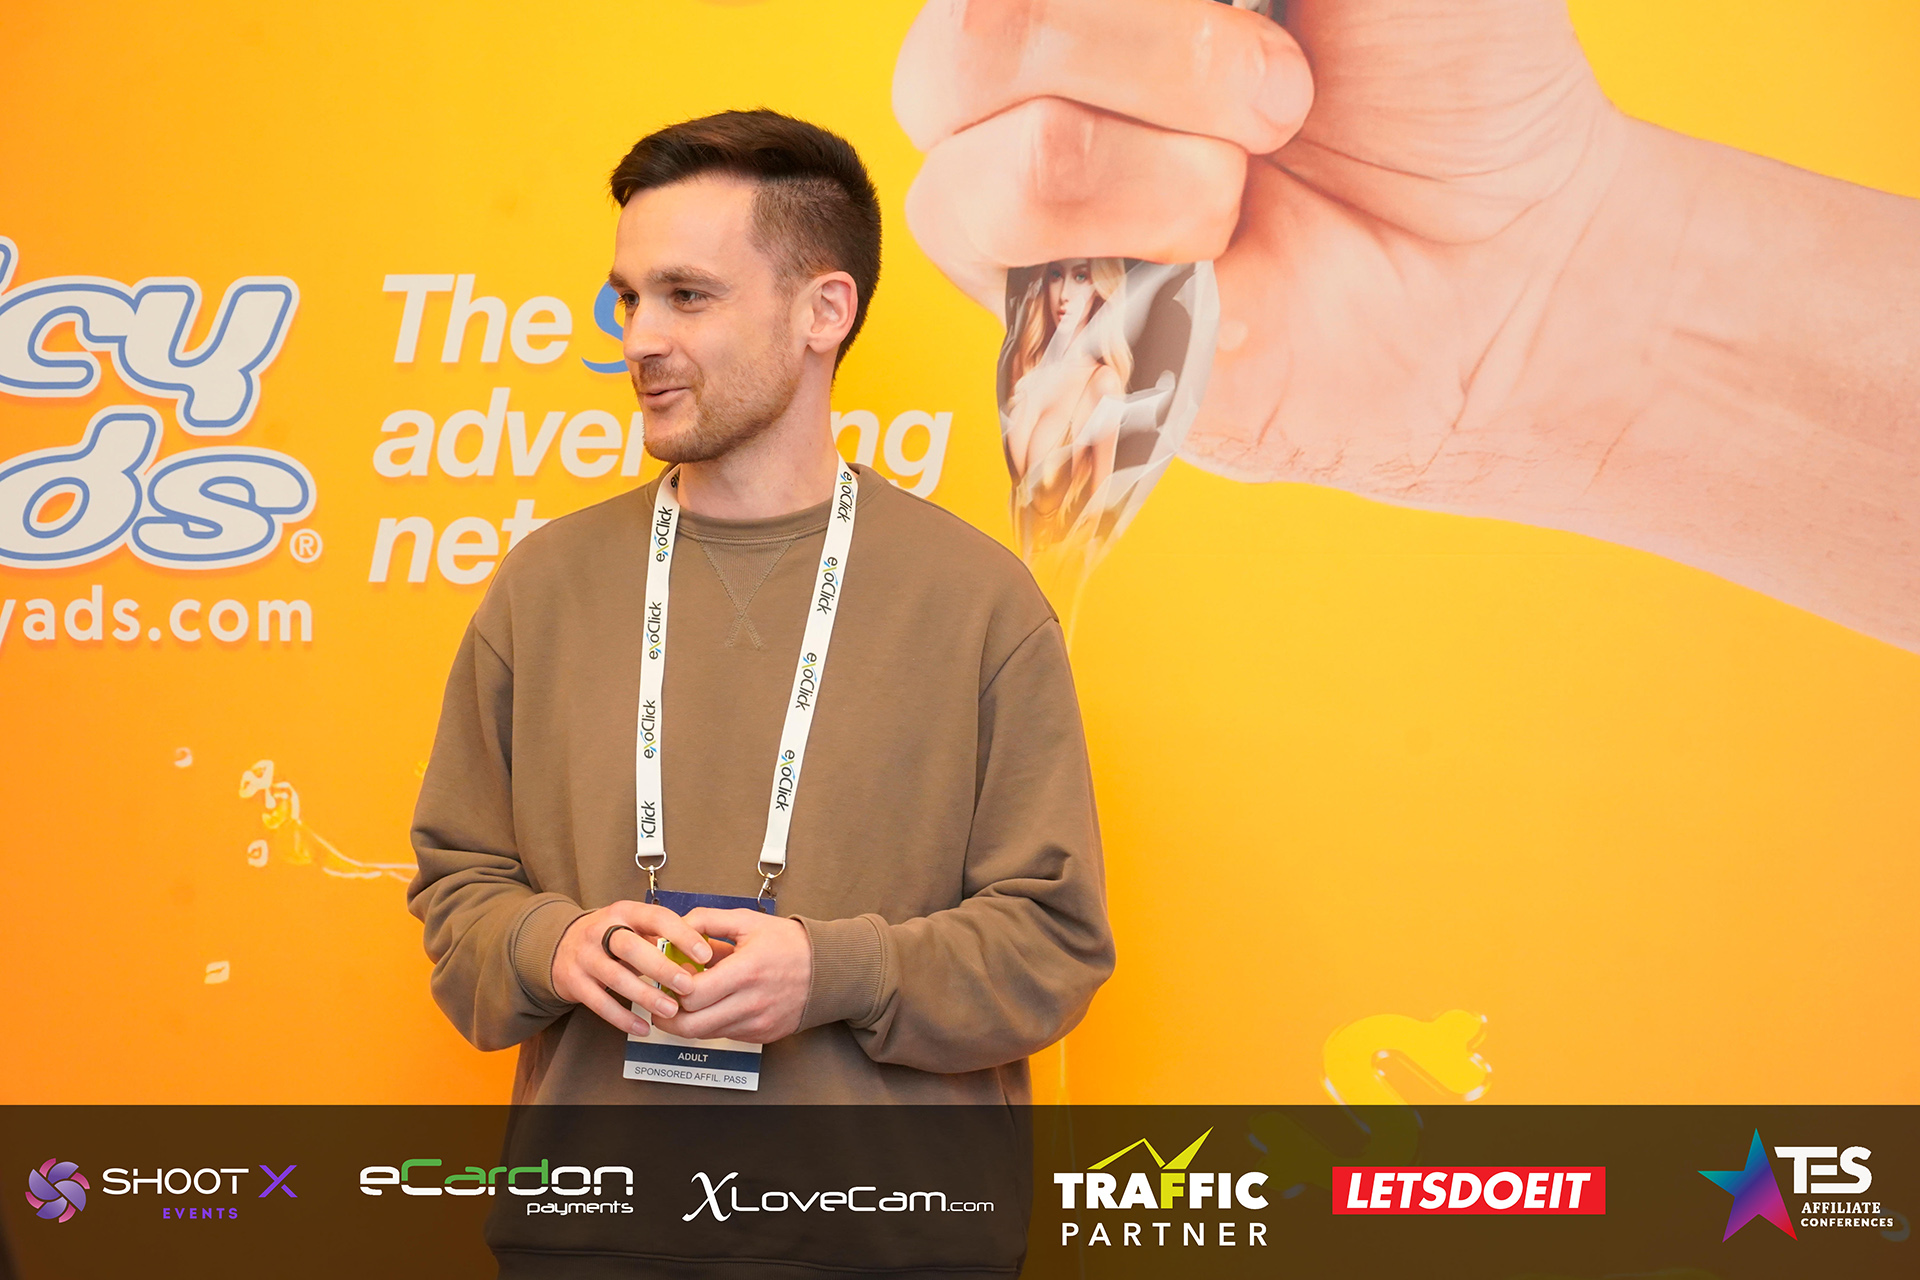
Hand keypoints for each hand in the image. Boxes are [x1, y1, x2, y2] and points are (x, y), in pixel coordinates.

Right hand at [552, 901, 714, 1037]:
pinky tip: (643, 1027)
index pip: (656, 917)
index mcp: (624, 912)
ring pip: (615, 977)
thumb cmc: (611, 937)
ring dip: (645, 996)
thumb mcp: (635, 926)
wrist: (561, 945)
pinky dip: (622, 1018)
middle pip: (631, 947)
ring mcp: (584, 957)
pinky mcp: (574, 982)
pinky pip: (599, 1003)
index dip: (682, 935)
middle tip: (688, 986)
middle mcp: (601, 931)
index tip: (704, 953)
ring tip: (670, 1010)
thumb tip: (702, 958)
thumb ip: (663, 938)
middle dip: (661, 967)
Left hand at [655, 909, 811, 1044]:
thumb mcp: (748, 921)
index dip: (672, 987)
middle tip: (663, 999)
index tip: (668, 976)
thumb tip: (677, 927)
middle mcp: (751, 1003)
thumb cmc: (791, 944)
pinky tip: (714, 1005)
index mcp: (746, 971)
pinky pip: (725, 1035)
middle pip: (691, 1025)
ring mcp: (756, 1023)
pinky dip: (712, 1023)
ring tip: (687, 1001)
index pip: (692, 994)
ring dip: (688, 1021)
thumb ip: (708, 920)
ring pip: (704, 1035)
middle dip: (669, 1013)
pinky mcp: (762, 1035)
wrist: (829, 970)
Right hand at [895, 0, 1625, 506]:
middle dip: (1157, 51)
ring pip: (996, 152)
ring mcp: (1015, 197)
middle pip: (975, 32)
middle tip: (1280, 90)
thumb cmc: (1446, 75)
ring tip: (1251, 177)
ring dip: (1161, 162)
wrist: (1508, 249)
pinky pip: (1019, 263)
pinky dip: (1146, 234)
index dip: (1128, 5)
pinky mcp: (1037, 320)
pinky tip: (1216, 252)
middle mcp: (1030, 74)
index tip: (1252, 3)